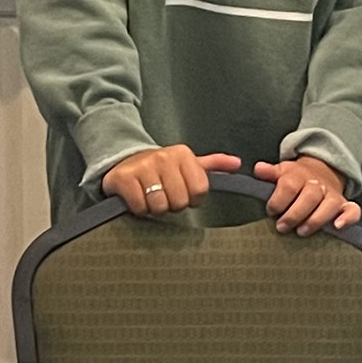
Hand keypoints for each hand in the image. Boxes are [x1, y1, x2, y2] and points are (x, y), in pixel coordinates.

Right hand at [102, 145, 241, 218]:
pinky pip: (140, 207)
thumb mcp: (188, 163)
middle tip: (165, 196)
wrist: (124, 162)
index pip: (199, 190)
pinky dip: (139, 209)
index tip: (183, 193)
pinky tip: (138, 198)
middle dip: (173, 204)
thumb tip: (237, 163)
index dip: (192, 199)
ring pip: (160, 206)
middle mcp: (163, 157)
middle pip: (180, 201)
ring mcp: (143, 166)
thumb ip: (213, 164)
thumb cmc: (161, 168)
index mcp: (183, 154)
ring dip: (155, 208)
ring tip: (151, 197)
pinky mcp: (124, 178)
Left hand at [254, 156, 360, 233]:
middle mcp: (318, 184)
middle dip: (294, 214)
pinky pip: (353, 210)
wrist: (320, 172)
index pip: (289, 185)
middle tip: (281, 227)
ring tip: (301, 232)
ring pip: (329, 205)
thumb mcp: (281, 173)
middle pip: (309, 196)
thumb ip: (269, 173)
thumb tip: (258, 169)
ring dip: (315, 219)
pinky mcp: (345, 205)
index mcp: (298, 175)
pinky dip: (348, 218)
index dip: (278, 200)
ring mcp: (333, 195)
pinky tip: (338, 227)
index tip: (271, 211)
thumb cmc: (295, 179)